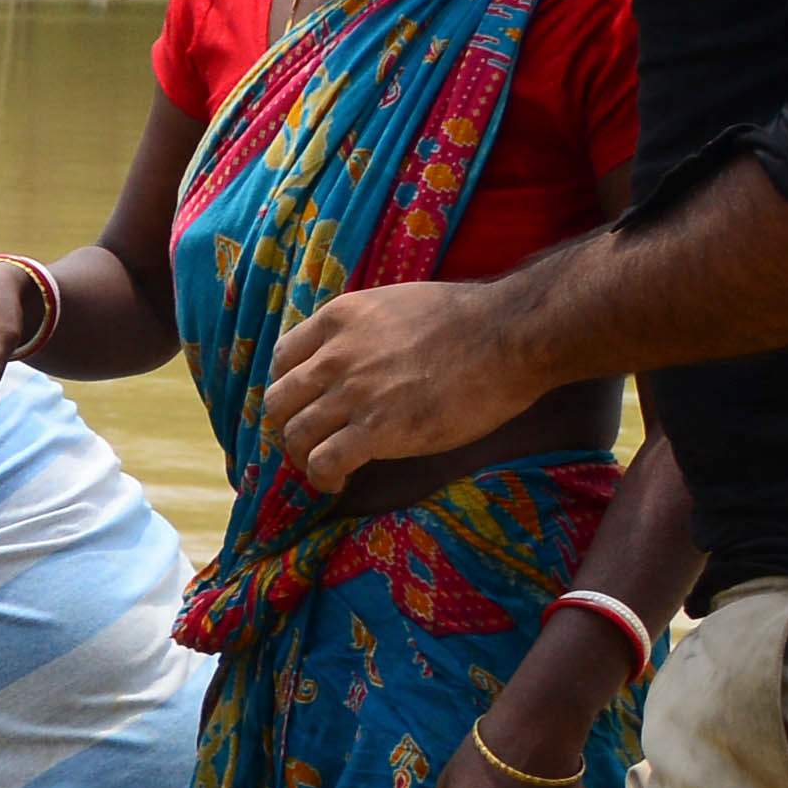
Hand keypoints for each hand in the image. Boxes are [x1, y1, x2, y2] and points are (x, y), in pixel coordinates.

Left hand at [253, 276, 533, 482]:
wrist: (508, 337)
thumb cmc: (469, 319)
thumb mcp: (397, 304)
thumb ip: (365, 329)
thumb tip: (357, 352)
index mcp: (340, 318)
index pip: (283, 358)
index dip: (288, 386)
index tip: (303, 403)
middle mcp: (336, 355)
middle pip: (280, 400)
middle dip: (287, 425)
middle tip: (308, 441)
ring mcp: (353, 393)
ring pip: (295, 434)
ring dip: (301, 457)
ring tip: (321, 468)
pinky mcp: (376, 430)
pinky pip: (324, 462)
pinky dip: (322, 478)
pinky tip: (336, 483)